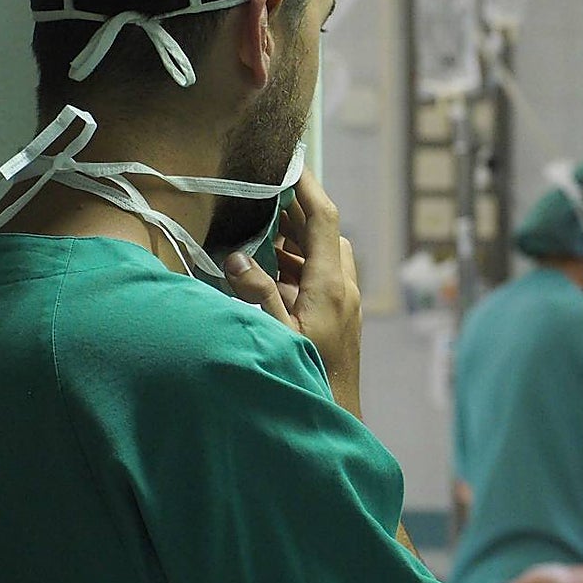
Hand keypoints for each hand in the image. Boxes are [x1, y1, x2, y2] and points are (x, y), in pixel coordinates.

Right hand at [223, 169, 362, 417]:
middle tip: (267, 199)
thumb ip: (256, 293)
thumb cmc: (307, 380)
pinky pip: (322, 280)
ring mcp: (344, 305)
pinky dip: (299, 269)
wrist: (335, 420)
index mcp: (332, 285)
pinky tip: (270, 277)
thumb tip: (237, 256)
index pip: (324, 220)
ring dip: (298, 244)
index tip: (292, 163)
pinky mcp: (339, 321)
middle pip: (326, 236)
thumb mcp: (274, 335)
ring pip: (325, 258)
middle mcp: (344, 289)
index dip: (308, 188)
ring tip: (261, 235)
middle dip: (298, 215)